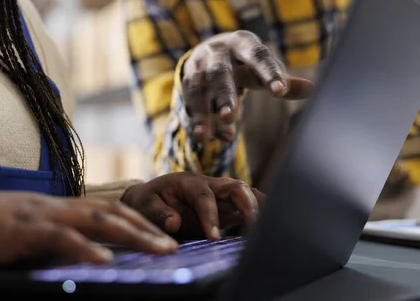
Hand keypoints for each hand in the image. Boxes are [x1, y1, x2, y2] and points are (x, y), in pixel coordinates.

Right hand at [0, 185, 177, 269]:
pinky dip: (85, 249)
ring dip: (132, 235)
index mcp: (55, 208)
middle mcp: (54, 207)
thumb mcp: (21, 233)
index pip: (104, 210)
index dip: (134, 222)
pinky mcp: (22, 231)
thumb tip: (74, 257)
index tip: (158, 236)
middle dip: (145, 229)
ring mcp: (40, 216)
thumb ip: (48, 241)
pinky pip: (59, 239)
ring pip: (95, 220)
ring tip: (159, 250)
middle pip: (110, 212)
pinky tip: (105, 261)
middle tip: (173, 246)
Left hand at [121, 172, 264, 240]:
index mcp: (188, 182)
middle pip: (235, 186)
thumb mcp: (146, 205)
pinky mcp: (226, 208)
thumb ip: (159, 213)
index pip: (204, 196)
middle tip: (255, 225)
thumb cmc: (148, 201)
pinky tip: (270, 227)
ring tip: (273, 223)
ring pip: (246, 194)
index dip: (211, 215)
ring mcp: (220, 196)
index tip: (213, 237)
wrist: (151, 198)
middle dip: (247, 203)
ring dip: (260, 206)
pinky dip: (260, 214)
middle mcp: (209, 185)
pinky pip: (246, 208)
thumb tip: (174, 223)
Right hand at [183, 30, 313, 142]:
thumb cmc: (244, 63)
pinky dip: (195, 121)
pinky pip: (188, 103)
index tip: (280, 92)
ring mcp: (197, 67)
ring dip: (201, 113)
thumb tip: (313, 89)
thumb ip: (283, 80)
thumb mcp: (261, 67)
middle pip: (219, 73)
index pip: (257, 56)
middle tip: (231, 116)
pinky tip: (202, 138)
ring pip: (197, 89)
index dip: (268, 73)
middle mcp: (216, 52)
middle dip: (223, 94)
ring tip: (205, 136)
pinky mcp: (185, 83)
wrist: (208, 52)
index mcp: (241, 43)